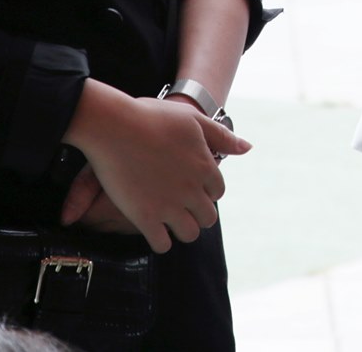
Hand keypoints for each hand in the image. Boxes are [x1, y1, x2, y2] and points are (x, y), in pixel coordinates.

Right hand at [61, 82, 251, 252]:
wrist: (114, 126)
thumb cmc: (152, 117)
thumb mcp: (192, 120)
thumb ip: (221, 136)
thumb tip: (248, 148)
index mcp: (205, 167)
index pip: (218, 191)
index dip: (207, 190)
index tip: (193, 187)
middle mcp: (192, 190)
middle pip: (208, 217)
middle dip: (198, 213)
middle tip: (182, 206)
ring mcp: (169, 205)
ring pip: (189, 234)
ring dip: (182, 229)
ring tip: (170, 220)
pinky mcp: (145, 217)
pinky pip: (162, 244)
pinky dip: (161, 241)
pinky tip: (153, 229)